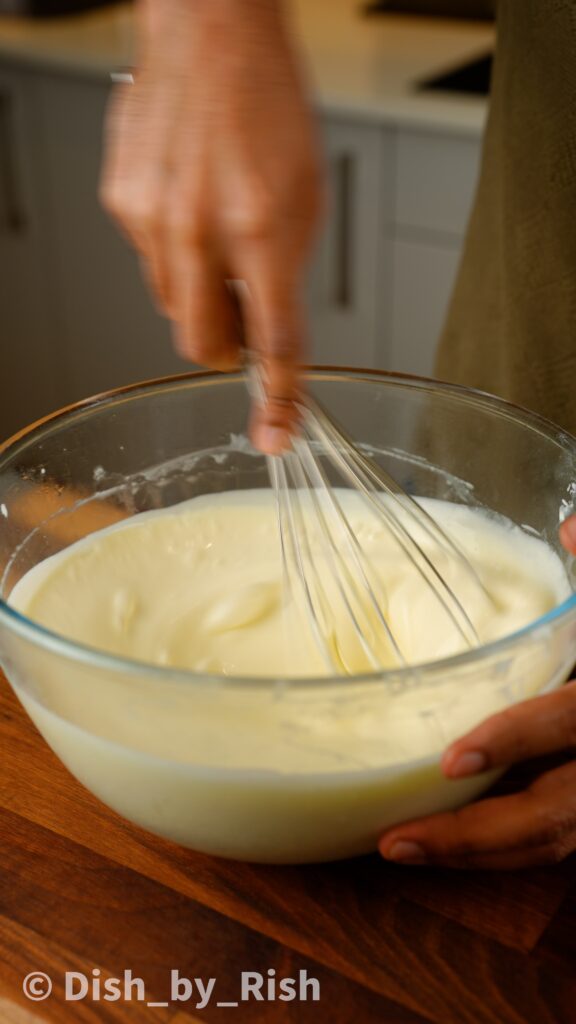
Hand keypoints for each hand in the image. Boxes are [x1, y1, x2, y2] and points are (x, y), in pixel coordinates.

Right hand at [100, 0, 321, 452]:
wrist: (211, 33)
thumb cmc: (266, 103)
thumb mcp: (308, 195)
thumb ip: (285, 272)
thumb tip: (263, 326)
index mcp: (261, 228)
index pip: (272, 341)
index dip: (277, 397)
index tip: (276, 432)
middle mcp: (199, 230)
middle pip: (201, 342)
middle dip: (223, 345)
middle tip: (241, 313)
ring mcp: (151, 218)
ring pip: (172, 303)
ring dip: (198, 291)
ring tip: (216, 232)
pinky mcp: (121, 203)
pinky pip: (148, 259)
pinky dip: (173, 250)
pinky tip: (187, 202)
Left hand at [379, 519, 575, 869]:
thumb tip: (571, 525)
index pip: (569, 724)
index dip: (517, 740)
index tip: (453, 757)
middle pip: (552, 815)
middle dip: (473, 835)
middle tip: (396, 838)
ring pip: (550, 843)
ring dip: (475, 854)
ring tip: (401, 846)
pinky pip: (553, 843)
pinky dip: (499, 852)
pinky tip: (447, 844)